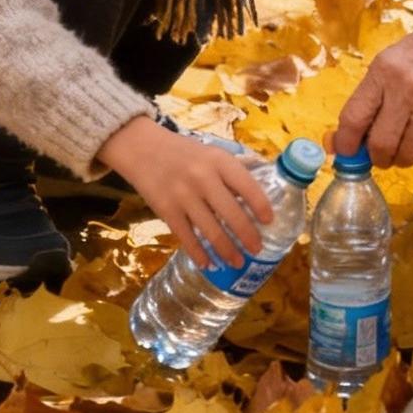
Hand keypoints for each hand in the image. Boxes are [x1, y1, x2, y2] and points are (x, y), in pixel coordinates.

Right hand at [99, 116, 273, 271]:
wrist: (142, 148)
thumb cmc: (183, 152)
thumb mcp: (212, 153)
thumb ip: (234, 171)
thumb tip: (262, 191)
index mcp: (219, 161)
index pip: (247, 185)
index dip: (261, 205)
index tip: (269, 221)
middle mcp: (203, 178)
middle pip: (232, 214)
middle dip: (248, 236)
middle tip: (258, 249)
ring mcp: (183, 195)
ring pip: (211, 231)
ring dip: (227, 250)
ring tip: (238, 262)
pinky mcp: (166, 210)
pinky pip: (187, 238)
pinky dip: (199, 254)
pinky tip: (208, 263)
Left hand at [332, 0, 412, 167]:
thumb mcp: (390, 61)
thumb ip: (369, 98)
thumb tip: (344, 140)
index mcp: (385, 72)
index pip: (354, 118)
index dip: (346, 143)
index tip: (346, 152)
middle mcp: (409, 90)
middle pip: (381, 146)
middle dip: (377, 157)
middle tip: (380, 152)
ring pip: (408, 156)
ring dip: (402, 156)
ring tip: (406, 140)